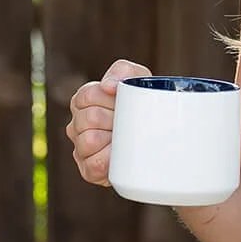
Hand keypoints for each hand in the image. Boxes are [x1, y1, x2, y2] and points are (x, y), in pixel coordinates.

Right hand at [66, 59, 151, 186]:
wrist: (162, 137)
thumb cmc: (145, 105)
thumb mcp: (139, 80)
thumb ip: (123, 71)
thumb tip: (107, 85)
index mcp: (84, 101)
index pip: (86, 96)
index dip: (109, 100)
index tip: (124, 103)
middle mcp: (78, 124)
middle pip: (89, 118)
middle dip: (114, 120)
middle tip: (130, 123)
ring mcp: (81, 148)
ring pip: (87, 141)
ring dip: (112, 140)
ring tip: (127, 139)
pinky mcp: (89, 170)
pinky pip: (93, 165)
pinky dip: (109, 161)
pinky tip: (120, 157)